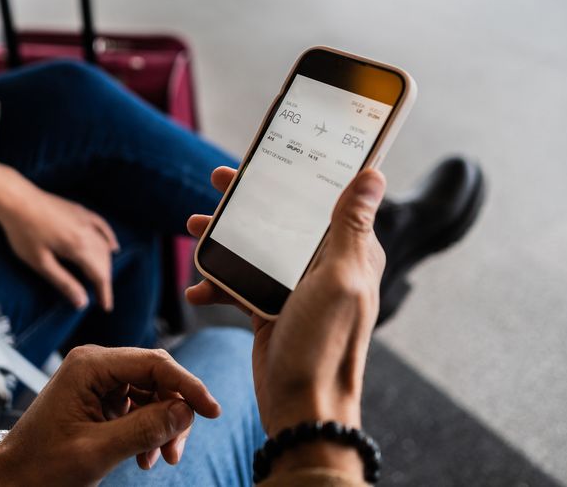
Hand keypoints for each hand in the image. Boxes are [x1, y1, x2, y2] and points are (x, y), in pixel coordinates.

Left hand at [0, 160, 119, 309]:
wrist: (16, 200)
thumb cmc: (24, 232)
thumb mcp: (41, 263)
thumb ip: (63, 282)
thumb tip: (82, 302)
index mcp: (79, 246)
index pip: (100, 274)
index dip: (104, 291)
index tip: (105, 307)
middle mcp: (88, 232)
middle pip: (104, 260)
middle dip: (105, 279)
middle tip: (101, 296)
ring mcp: (85, 219)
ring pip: (105, 244)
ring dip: (106, 263)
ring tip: (101, 278)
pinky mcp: (80, 211)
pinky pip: (102, 226)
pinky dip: (109, 238)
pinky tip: (113, 246)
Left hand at [0, 345, 221, 485]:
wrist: (11, 481)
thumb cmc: (42, 467)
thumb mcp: (97, 452)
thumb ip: (145, 428)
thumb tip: (186, 411)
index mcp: (89, 365)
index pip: (154, 363)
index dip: (188, 385)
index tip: (213, 411)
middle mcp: (94, 364)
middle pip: (156, 376)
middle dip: (174, 412)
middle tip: (177, 451)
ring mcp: (97, 381)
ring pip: (151, 393)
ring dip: (163, 425)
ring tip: (160, 459)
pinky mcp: (99, 399)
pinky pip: (138, 406)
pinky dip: (149, 430)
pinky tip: (146, 457)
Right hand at [186, 166, 385, 477]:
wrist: (301, 408)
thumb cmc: (326, 345)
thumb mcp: (339, 278)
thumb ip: (351, 226)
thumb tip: (374, 175)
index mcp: (350, 253)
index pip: (324, 200)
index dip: (295, 175)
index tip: (265, 157)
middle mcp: (325, 267)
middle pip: (283, 220)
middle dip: (248, 203)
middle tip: (218, 181)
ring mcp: (296, 290)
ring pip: (256, 249)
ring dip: (224, 239)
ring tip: (193, 227)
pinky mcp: (271, 310)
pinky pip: (240, 285)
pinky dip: (217, 285)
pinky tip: (197, 288)